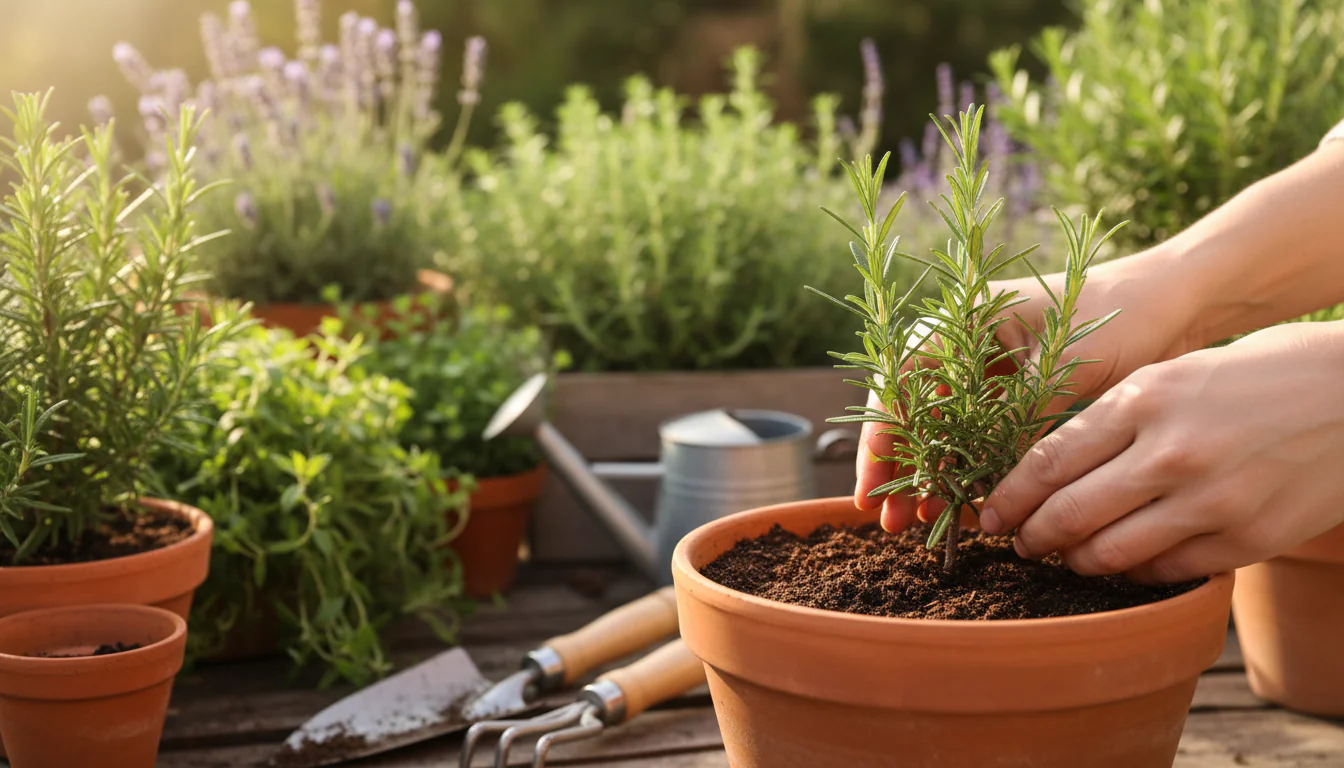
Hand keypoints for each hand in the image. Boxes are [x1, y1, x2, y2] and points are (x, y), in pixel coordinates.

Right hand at [856, 251, 1202, 531]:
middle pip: (908, 411)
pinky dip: (966, 472)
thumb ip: (1018, 421)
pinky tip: (964, 508)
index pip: (897, 382)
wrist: (1176, 301)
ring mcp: (986, 374)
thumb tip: (989, 489)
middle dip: (898, 467)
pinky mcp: (1012, 398)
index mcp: (962, 322)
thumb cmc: (1121, 314)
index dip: (881, 438)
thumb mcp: (1065, 369)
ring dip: (928, 476)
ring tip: (925, 523)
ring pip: (938, 430)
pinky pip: (975, 440)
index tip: (875, 488)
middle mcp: (963, 347)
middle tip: (894, 522)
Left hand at [980, 320, 1343, 582]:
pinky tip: (1126, 563)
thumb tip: (1051, 464)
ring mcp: (1211, 500)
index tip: (990, 514)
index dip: (1010, 496)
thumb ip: (1115, 415)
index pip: (1050, 460)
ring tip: (1066, 557)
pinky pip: (1167, 570)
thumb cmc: (1256, 374)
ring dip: (1077, 561)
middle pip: (1070, 513)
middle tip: (1018, 542)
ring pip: (1111, 553)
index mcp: (1144, 399)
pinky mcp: (1248, 537)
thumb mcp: (1176, 373)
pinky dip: (1135, 573)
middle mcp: (1170, 451)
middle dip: (1032, 536)